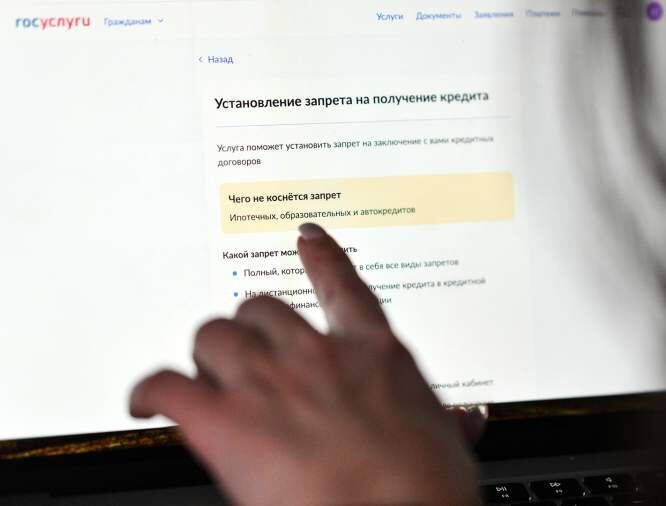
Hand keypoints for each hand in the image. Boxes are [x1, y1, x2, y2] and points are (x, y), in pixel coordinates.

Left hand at [130, 223, 480, 504]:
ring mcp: (269, 381)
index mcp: (373, 354)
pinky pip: (167, 384)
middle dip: (250, 327)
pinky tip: (145, 402)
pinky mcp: (224, 421)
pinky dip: (148, 391)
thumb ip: (448, 424)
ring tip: (204, 374)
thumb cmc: (426, 491)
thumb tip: (467, 424)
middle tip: (248, 351)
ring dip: (206, 353)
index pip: (342, 285)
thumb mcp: (446, 447)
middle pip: (261, 307)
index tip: (308, 237)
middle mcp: (317, 354)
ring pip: (213, 334)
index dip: (321, 257)